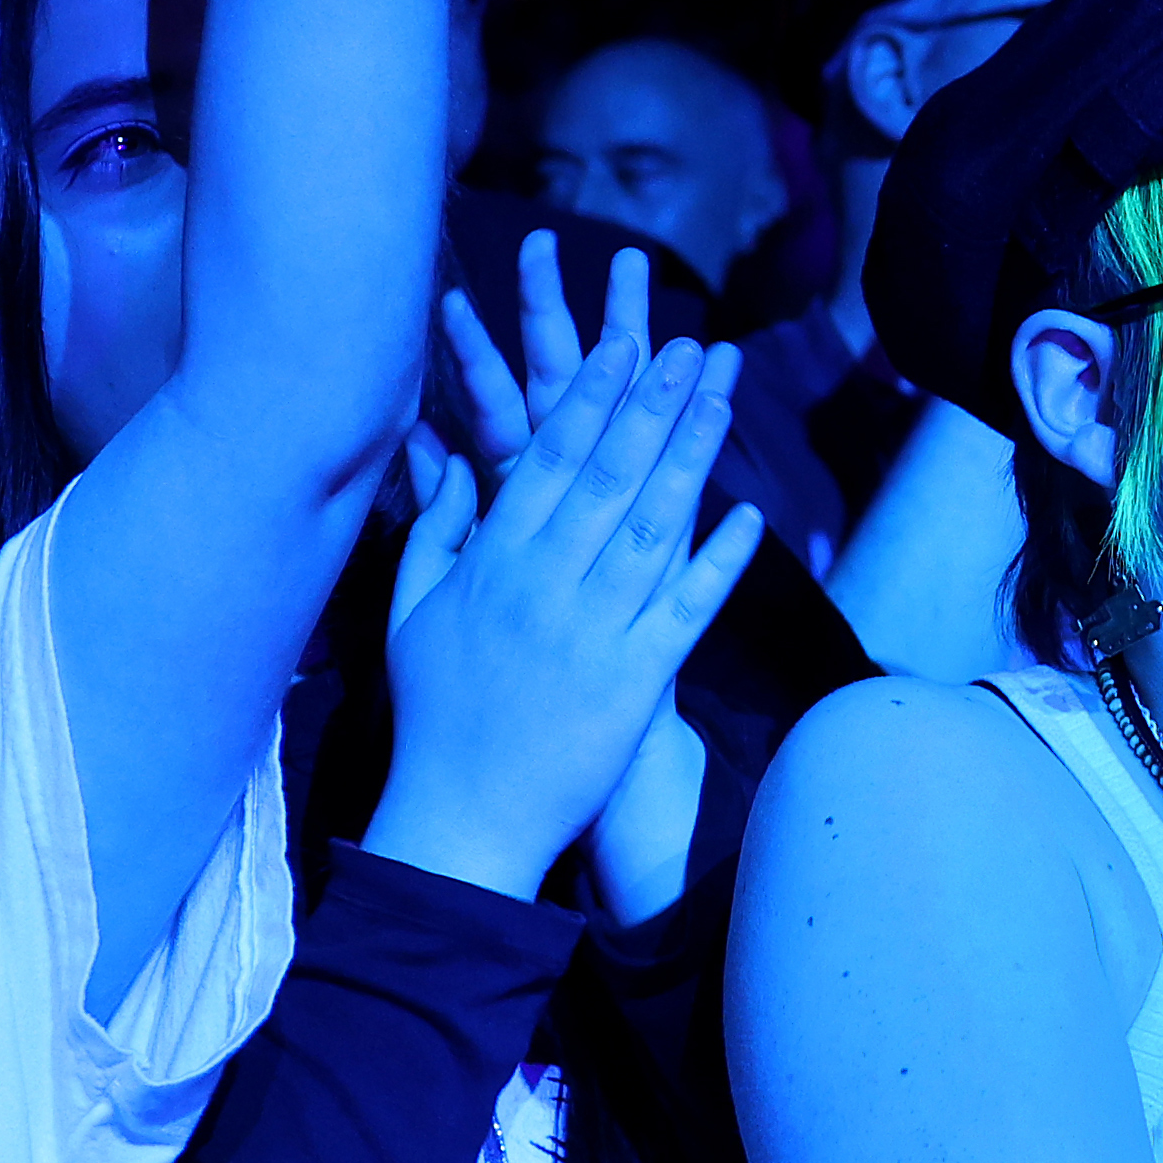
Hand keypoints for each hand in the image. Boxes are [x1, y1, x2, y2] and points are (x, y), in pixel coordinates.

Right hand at [371, 244, 766, 905]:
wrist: (461, 815)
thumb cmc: (433, 711)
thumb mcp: (411, 609)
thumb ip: (435, 529)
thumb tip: (446, 456)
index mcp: (493, 563)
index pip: (550, 461)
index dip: (592, 400)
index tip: (624, 347)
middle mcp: (544, 586)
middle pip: (611, 478)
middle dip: (654, 405)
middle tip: (693, 347)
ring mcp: (593, 633)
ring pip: (654, 528)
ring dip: (694, 458)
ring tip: (725, 400)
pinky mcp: (634, 683)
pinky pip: (686, 610)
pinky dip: (720, 561)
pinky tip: (751, 514)